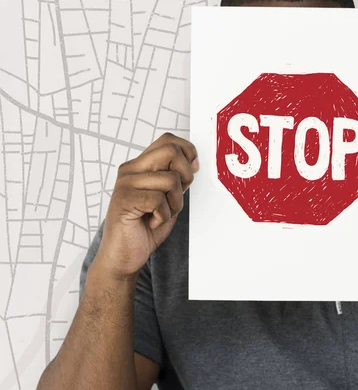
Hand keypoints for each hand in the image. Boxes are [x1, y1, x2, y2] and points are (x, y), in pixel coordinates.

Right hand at [95, 133, 198, 279]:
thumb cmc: (144, 229)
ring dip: (174, 204)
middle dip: (185, 175)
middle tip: (176, 195)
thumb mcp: (167, 198)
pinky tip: (151, 222)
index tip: (194, 169)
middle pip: (171, 151)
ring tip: (159, 215)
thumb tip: (194, 162)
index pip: (168, 140)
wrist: (123, 258)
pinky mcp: (124, 200)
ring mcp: (125, 184)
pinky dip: (163, 216)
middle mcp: (130, 170)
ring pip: (170, 180)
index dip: (187, 151)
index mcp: (140, 166)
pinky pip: (159, 200)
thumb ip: (176, 179)